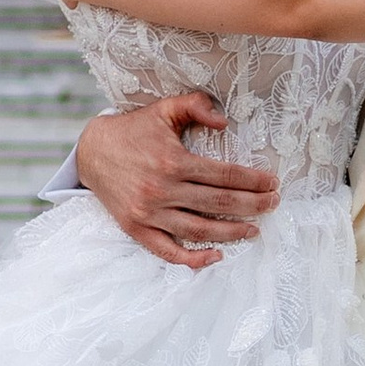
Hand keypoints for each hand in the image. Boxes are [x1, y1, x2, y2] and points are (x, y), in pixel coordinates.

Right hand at [75, 94, 280, 270]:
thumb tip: (225, 121)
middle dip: (253, 205)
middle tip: (273, 204)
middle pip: (219, 203)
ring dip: (232, 232)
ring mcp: (149, 213)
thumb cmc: (133, 130)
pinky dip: (192, 259)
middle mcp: (162, 189)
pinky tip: (216, 256)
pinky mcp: (136, 229)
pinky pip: (168, 251)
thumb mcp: (164, 109)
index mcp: (172, 161)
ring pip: (199, 230)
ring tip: (254, 229)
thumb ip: (195, 106)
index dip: (253, 180)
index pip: (224, 175)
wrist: (91, 151)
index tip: (272, 183)